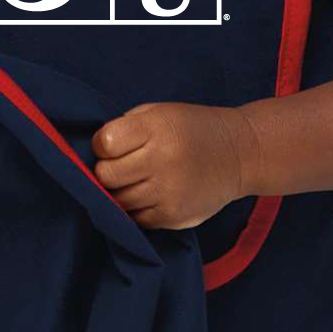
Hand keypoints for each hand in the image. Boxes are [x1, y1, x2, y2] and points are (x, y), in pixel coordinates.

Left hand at [90, 101, 249, 229]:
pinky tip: (148, 194)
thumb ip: (126, 128)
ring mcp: (168, 192)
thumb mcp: (160, 112)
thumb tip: (93, 154)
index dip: (102, 145)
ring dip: (119, 192)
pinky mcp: (173, 217)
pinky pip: (136, 218)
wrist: (239, 154)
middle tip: (120, 165)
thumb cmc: (192, 128)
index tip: (111, 145)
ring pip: (118, 201)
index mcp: (157, 128)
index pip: (104, 143)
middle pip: (106, 175)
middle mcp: (162, 161)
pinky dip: (135, 208)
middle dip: (106, 171)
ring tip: (134, 179)